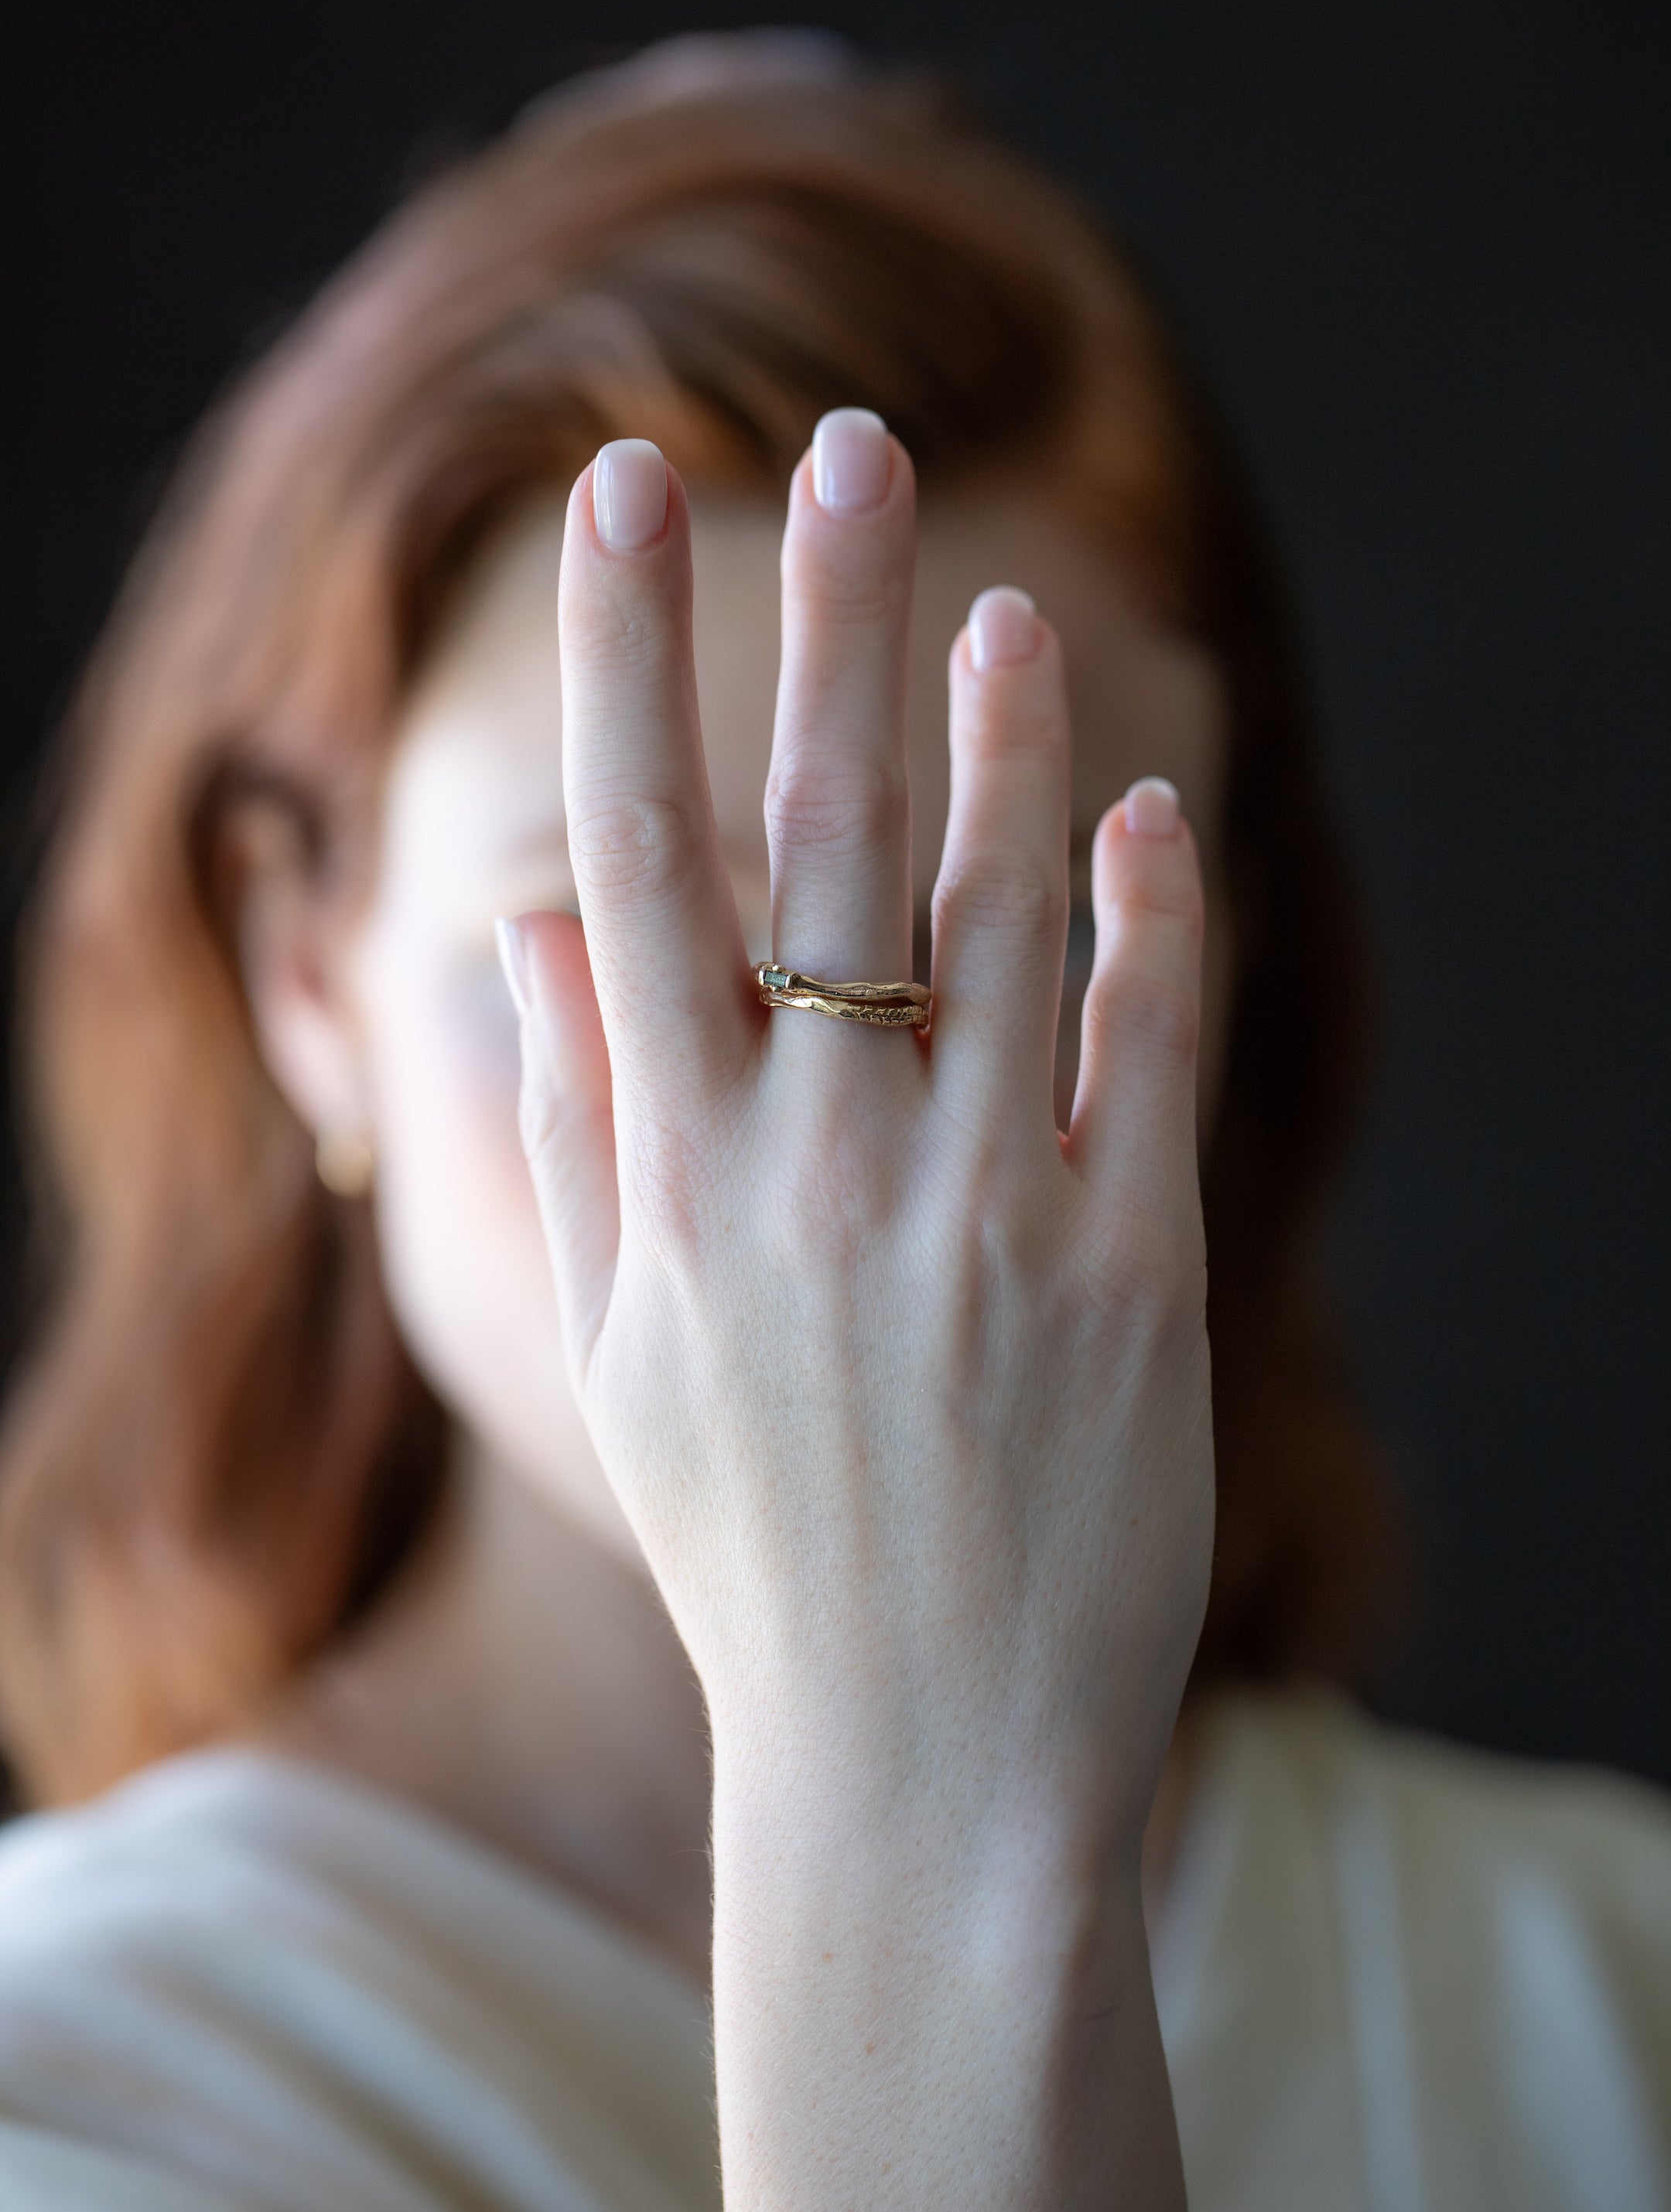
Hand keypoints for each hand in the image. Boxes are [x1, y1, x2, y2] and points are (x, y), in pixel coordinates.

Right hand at [504, 416, 1209, 2211]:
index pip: (638, 854)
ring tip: (1007, 610)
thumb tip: (533, 928)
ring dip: (1006, 746)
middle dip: (824, 627)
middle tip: (845, 451)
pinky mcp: (1129, 1281)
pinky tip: (1150, 813)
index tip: (633, 490)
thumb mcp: (626, 1344)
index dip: (634, 658)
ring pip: (1003, 921)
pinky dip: (1153, 927)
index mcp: (682, 1174)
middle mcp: (819, 1170)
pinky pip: (1148, 1061)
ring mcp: (979, 1218)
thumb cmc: (752, 1543)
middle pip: (820, 840)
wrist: (919, 1760)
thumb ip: (592, 1122)